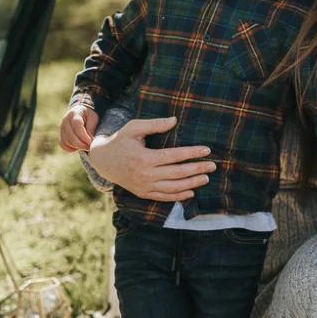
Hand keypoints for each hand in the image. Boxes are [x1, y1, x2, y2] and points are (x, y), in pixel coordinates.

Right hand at [60, 105, 99, 151]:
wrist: (80, 112)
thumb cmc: (88, 115)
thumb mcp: (93, 117)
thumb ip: (91, 127)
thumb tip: (90, 140)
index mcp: (74, 114)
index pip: (77, 126)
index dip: (84, 136)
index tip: (91, 142)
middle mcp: (65, 121)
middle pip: (71, 135)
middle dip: (81, 144)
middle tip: (89, 147)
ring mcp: (62, 128)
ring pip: (66, 141)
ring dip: (76, 146)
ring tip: (85, 147)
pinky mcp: (61, 134)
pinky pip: (62, 144)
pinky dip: (69, 148)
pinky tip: (78, 148)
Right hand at [87, 117, 213, 200]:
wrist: (103, 161)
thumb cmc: (121, 141)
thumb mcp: (134, 128)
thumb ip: (155, 124)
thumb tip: (175, 120)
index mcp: (144, 158)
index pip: (174, 156)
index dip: (192, 153)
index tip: (206, 150)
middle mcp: (145, 175)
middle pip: (177, 174)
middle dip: (197, 169)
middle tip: (213, 166)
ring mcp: (144, 186)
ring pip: (173, 188)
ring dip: (192, 183)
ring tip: (206, 178)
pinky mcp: (143, 193)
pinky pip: (164, 197)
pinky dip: (178, 196)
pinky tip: (191, 192)